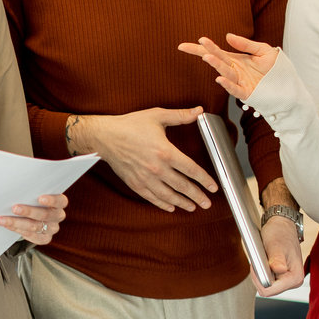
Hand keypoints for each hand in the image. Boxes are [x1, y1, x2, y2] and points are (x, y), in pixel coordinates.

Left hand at [0, 193, 68, 244]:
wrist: (32, 215)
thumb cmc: (32, 198)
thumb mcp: (34, 193)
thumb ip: (30, 190)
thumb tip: (11, 183)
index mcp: (59, 202)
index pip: (60, 201)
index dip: (51, 200)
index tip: (40, 198)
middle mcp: (57, 216)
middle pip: (45, 215)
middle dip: (28, 211)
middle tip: (14, 208)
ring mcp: (52, 228)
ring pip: (35, 227)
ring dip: (16, 222)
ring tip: (2, 219)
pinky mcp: (44, 238)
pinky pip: (30, 236)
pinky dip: (16, 229)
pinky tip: (6, 225)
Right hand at [89, 107, 217, 212]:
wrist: (105, 136)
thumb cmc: (130, 125)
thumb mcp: (157, 115)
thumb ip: (180, 115)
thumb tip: (199, 111)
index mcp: (165, 151)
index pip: (191, 170)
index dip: (205, 180)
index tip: (213, 187)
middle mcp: (157, 168)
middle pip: (182, 186)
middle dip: (197, 196)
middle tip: (207, 203)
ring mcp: (145, 178)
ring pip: (168, 195)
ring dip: (183, 203)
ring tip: (193, 207)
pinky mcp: (135, 183)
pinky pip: (152, 198)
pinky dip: (163, 204)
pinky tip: (171, 207)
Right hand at [178, 33, 278, 102]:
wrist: (288, 86)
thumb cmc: (276, 69)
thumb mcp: (262, 50)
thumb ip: (245, 43)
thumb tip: (228, 36)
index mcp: (236, 60)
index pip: (215, 52)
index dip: (203, 47)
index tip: (191, 42)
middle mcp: (234, 70)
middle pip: (215, 60)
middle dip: (201, 53)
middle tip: (187, 47)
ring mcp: (239, 82)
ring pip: (224, 72)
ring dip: (215, 64)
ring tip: (207, 57)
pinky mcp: (246, 93)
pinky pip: (235, 89)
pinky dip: (227, 85)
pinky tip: (219, 79)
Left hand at [256, 215, 305, 296]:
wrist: (282, 226)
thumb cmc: (280, 233)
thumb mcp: (275, 245)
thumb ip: (277, 259)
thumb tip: (279, 270)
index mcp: (295, 278)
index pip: (269, 290)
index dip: (258, 279)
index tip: (256, 265)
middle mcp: (294, 282)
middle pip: (267, 289)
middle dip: (258, 276)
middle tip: (258, 260)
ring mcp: (288, 280)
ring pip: (265, 285)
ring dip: (260, 273)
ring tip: (262, 258)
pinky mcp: (282, 277)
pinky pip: (267, 279)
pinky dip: (261, 271)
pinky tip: (264, 261)